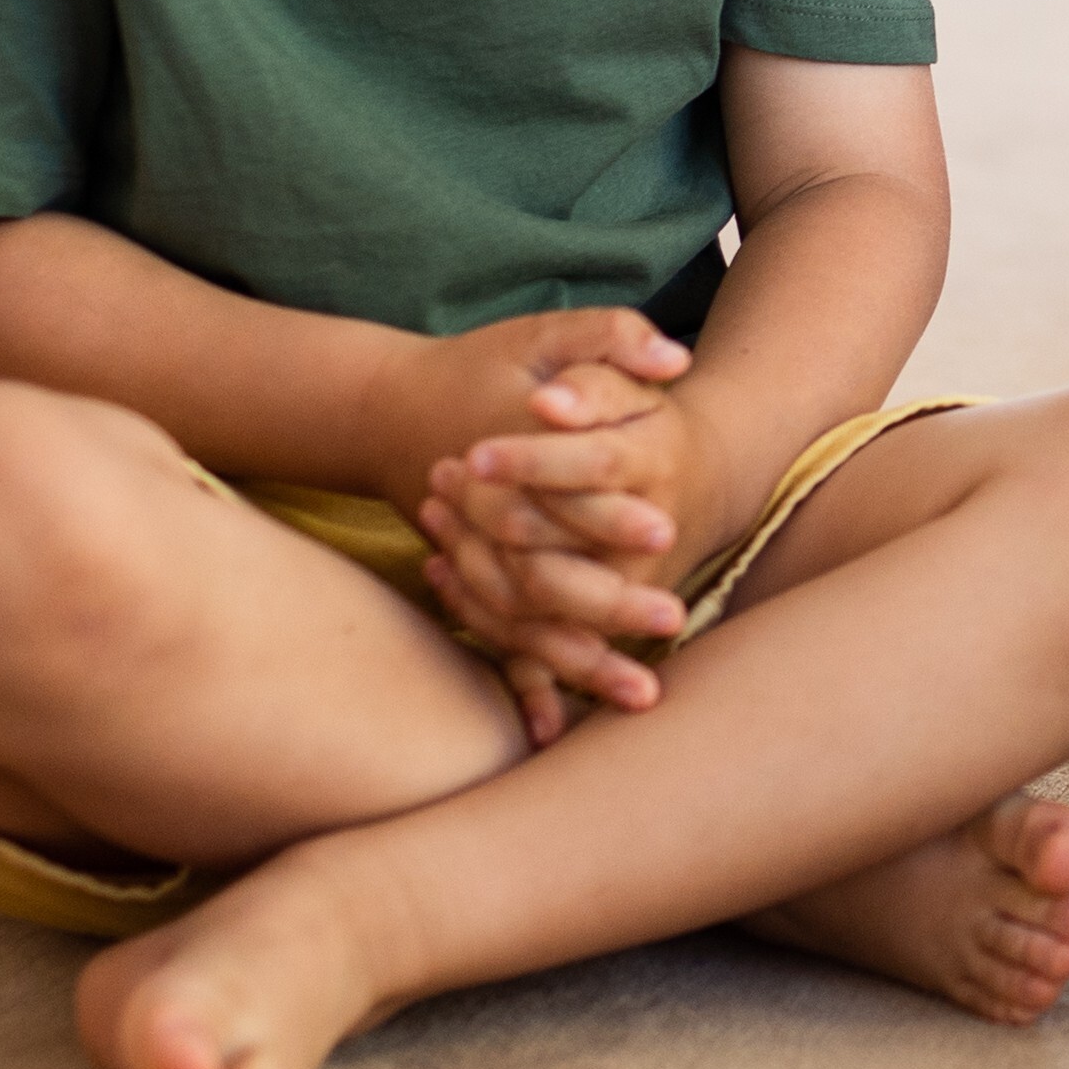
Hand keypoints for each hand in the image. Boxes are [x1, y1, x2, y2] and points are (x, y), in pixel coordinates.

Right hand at [352, 308, 699, 737]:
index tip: (665, 530)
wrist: (392, 409)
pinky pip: (497, 644)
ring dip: (582, 661)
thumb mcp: (545, 335)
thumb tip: (676, 360)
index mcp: (508, 453)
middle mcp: (486, 514)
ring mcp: (470, 557)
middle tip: (673, 618)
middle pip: (545, 568)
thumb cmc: (486, 366)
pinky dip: (528, 687)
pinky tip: (560, 733)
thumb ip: (612, 337)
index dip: (610, 510)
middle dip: (608, 600)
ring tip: (646, 695)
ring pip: (524, 622)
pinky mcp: (468, 587)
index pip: (564, 485)